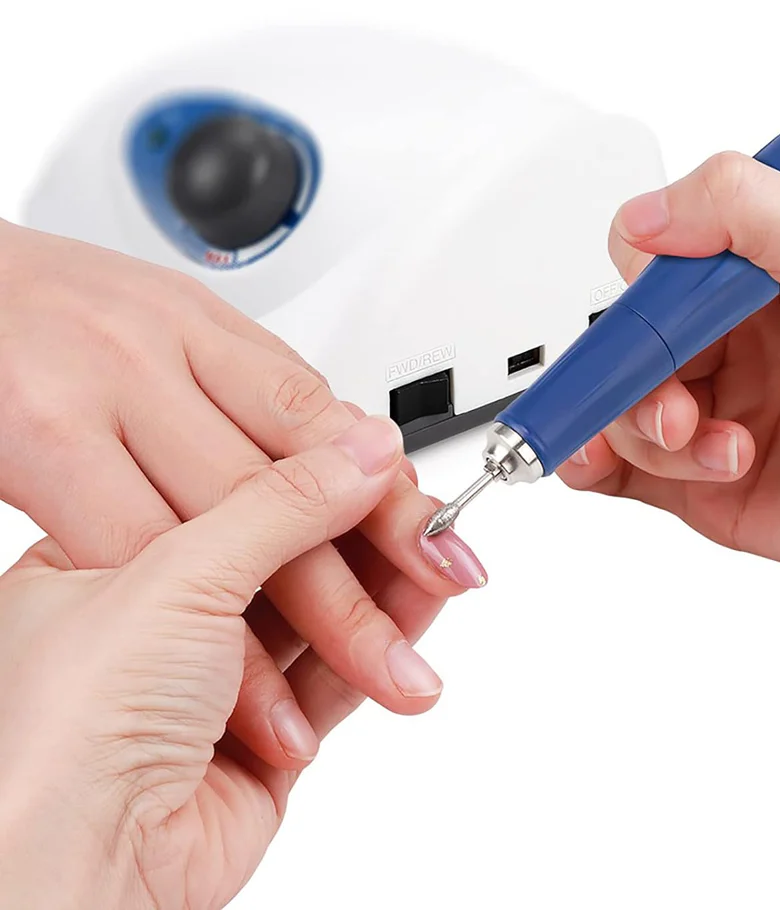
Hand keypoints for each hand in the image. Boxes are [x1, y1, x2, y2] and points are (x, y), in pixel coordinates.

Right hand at [0, 222, 485, 768]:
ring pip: (232, 526)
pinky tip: (255, 695)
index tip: (442, 554)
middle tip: (423, 648)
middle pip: (292, 483)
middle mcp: (161, 353)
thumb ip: (252, 396)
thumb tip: (358, 449)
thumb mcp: (163, 330)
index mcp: (200, 324)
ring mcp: (103, 392)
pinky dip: (206, 639)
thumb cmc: (42, 313)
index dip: (388, 496)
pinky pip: (143, 554)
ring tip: (375, 679)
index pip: (321, 420)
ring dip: (313, 616)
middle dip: (366, 577)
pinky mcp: (44, 438)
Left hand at [0, 418, 428, 908]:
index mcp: (110, 560)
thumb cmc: (66, 729)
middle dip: (364, 536)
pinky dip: (380, 644)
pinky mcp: (261, 740)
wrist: (77, 870)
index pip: (233, 497)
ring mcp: (210, 684)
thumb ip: (283, 505)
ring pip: (318, 619)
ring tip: (439, 558)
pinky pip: (332, 678)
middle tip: (425, 513)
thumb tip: (363, 450)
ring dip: (384, 591)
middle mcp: (159, 623)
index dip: (311, 477)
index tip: (376, 461)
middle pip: (285, 558)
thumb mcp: (180, 572)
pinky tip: (418, 609)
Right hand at [558, 154, 779, 580]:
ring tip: (720, 447)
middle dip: (634, 381)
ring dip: (648, 432)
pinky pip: (623, 474)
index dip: (638, 303)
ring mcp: (715, 418)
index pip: (652, 276)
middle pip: (626, 351)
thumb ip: (742, 208)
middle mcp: (729, 349)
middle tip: (676, 406)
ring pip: (621, 414)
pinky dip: (596, 467)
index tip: (653, 324)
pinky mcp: (705, 487)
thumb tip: (645, 215)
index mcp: (751, 284)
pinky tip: (609, 464)